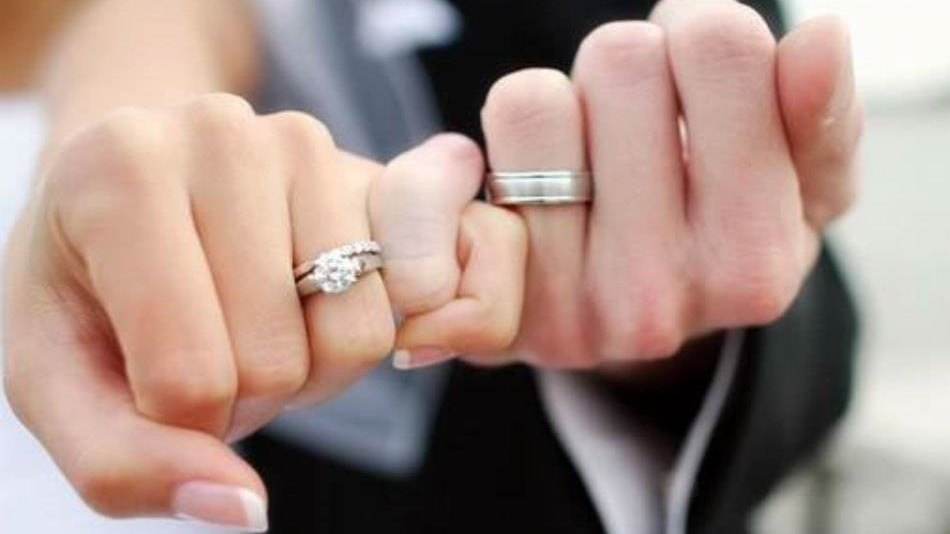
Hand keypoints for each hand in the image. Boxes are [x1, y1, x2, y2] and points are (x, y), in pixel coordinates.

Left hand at [2, 95, 523, 527]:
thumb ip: (122, 463)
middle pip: (276, 360)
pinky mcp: (370, 169)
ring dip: (309, 372)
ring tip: (260, 331)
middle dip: (247, 397)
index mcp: (120, 173)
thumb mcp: (56, 380)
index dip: (179, 423)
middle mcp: (221, 133)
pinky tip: (311, 307)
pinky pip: (413, 299)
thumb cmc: (90, 286)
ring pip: (355, 336)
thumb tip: (244, 509)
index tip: (156, 386)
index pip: (185, 374)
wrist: (134, 195)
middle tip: (213, 357)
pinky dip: (360, 338)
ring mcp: (307, 144)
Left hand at [467, 3, 860, 367]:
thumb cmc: (719, 229)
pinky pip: (452, 159)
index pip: (718, 45)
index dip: (701, 32)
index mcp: (755, 261)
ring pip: (532, 100)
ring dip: (561, 106)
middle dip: (629, 68)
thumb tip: (821, 38)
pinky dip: (488, 153)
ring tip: (588, 158)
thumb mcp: (799, 185)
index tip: (700, 78)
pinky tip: (528, 188)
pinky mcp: (486, 301)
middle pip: (620, 59)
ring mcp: (559, 305)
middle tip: (638, 126)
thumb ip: (822, 117)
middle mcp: (657, 300)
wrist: (634, 313)